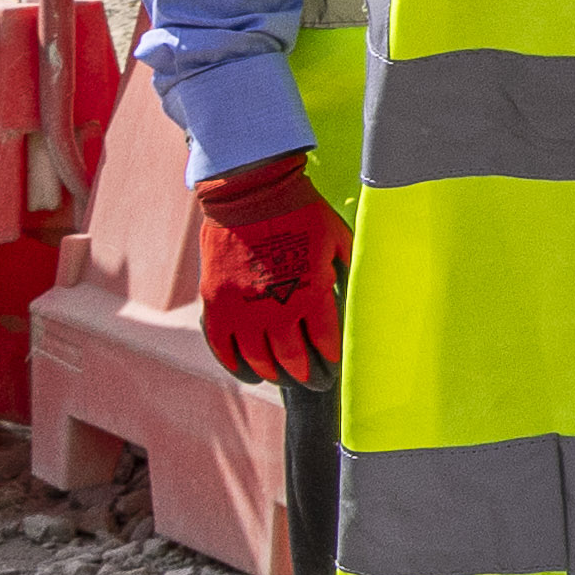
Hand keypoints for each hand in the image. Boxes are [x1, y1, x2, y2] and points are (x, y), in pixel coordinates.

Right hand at [193, 152, 348, 389]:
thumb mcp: (339, 239)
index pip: (325, 341)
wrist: (253, 192)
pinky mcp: (215, 300)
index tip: (334, 367)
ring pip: (256, 357)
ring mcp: (242, 306)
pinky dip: (233, 361)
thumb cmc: (302, 212)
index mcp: (312, 293)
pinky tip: (245, 369)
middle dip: (303, 374)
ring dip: (270, 371)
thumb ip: (347, 270)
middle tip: (311, 382)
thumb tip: (360, 291)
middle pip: (290, 357)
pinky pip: (221, 343)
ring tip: (279, 376)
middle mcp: (276, 307)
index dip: (330, 358)